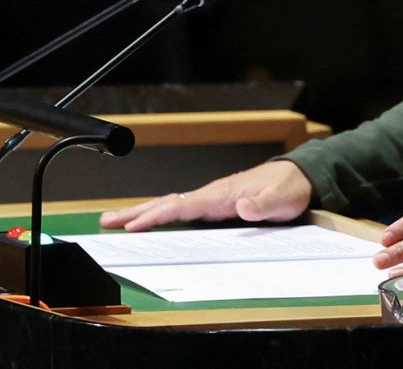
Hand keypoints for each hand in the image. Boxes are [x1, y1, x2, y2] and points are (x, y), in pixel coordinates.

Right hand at [99, 160, 312, 231]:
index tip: (134, 226)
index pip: (181, 206)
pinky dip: (158, 214)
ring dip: (141, 213)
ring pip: (169, 205)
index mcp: (221, 195)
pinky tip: (147, 221)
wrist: (296, 176)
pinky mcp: (213, 203)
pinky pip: (180, 209)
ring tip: (114, 220)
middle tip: (105, 221)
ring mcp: (210, 198)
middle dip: (135, 213)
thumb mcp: (281, 200)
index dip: (156, 216)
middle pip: (166, 203)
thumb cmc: (288, 189)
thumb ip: (261, 206)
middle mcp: (210, 195)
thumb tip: (241, 208)